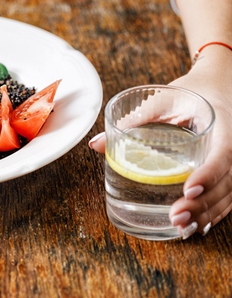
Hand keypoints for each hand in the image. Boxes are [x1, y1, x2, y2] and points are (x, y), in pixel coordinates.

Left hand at [88, 58, 231, 238]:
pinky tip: (197, 226)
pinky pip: (229, 194)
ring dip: (208, 213)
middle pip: (227, 181)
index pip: (223, 153)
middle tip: (176, 217)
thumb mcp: (163, 99)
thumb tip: (95, 144)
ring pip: (230, 192)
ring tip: (181, 228)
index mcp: (223, 123)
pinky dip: (214, 211)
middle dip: (203, 203)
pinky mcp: (230, 168)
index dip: (208, 174)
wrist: (218, 85)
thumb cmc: (190, 91)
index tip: (188, 189)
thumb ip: (133, 120)